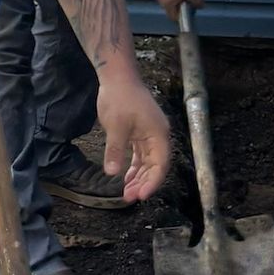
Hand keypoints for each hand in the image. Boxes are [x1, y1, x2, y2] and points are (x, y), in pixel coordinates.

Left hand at [96, 68, 173, 202]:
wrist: (117, 76)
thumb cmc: (119, 98)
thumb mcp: (115, 126)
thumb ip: (115, 150)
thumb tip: (112, 173)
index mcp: (159, 135)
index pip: (160, 165)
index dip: (152, 183)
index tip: (140, 196)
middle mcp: (158, 136)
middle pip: (155, 166)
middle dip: (143, 183)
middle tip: (129, 197)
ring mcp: (150, 133)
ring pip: (147, 161)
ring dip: (138, 176)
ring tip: (126, 192)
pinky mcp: (140, 131)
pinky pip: (140, 154)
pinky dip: (134, 165)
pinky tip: (126, 176)